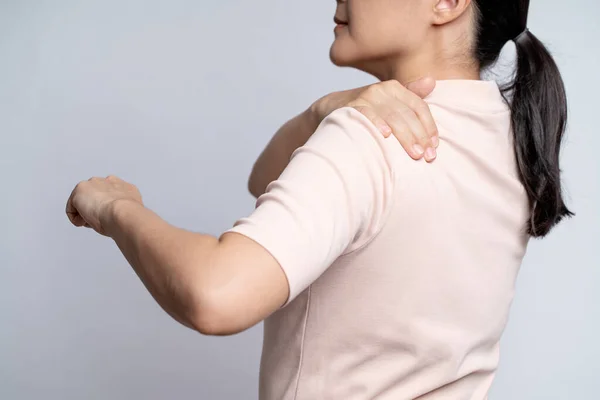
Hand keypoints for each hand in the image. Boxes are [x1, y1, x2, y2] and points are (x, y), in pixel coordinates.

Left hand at [66, 175, 142, 235]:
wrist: (123, 213)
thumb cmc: (128, 217)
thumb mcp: (128, 211)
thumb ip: (120, 209)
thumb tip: (111, 217)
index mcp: (123, 186)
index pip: (110, 196)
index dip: (106, 210)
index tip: (108, 220)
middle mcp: (107, 181)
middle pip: (95, 197)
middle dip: (94, 209)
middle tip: (100, 221)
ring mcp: (92, 184)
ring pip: (83, 202)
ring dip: (85, 213)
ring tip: (94, 222)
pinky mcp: (79, 190)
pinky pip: (72, 209)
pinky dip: (76, 219)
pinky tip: (85, 222)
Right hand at [311, 78, 437, 161]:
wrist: (330, 108)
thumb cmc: (366, 110)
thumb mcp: (388, 102)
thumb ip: (410, 95)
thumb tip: (431, 81)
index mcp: (395, 88)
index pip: (419, 107)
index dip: (429, 127)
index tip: (434, 147)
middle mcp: (382, 89)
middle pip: (408, 114)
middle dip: (420, 136)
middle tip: (427, 157)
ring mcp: (366, 97)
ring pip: (392, 116)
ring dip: (405, 136)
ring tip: (415, 154)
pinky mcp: (350, 106)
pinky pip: (366, 114)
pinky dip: (377, 123)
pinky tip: (385, 136)